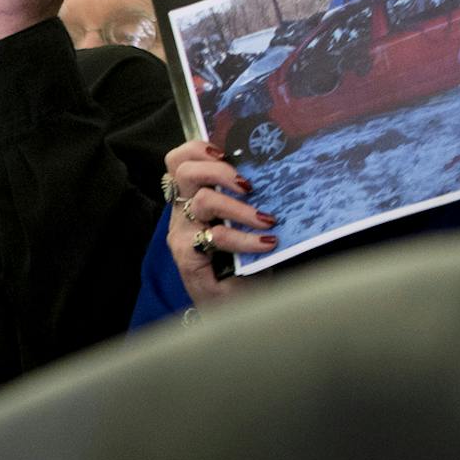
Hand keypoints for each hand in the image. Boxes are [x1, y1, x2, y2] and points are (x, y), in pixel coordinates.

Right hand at [162, 139, 277, 307]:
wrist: (235, 310)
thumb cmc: (244, 265)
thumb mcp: (247, 224)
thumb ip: (250, 199)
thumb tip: (280, 170)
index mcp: (192, 199)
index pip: (179, 160)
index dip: (198, 148)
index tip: (227, 153)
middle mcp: (182, 213)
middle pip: (184, 170)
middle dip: (219, 170)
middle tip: (248, 185)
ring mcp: (182, 235)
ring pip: (202, 201)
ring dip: (240, 207)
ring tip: (266, 219)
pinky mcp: (188, 258)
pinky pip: (215, 237)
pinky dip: (245, 238)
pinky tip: (267, 242)